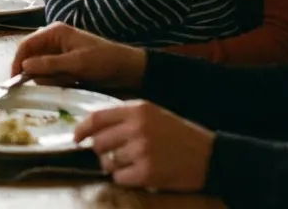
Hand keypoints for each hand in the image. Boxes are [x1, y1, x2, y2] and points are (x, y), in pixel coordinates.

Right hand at [10, 22, 146, 89]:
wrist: (128, 70)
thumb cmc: (104, 61)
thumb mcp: (77, 63)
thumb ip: (49, 64)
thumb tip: (24, 66)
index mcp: (54, 32)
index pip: (26, 45)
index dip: (17, 62)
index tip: (15, 81)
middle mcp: (53, 41)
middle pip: (31, 58)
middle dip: (39, 73)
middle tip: (53, 81)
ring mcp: (59, 54)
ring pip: (41, 70)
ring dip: (51, 79)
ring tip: (71, 80)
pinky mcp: (64, 66)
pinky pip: (51, 76)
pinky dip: (58, 82)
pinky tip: (72, 82)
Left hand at [75, 100, 214, 191]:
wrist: (211, 156)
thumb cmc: (179, 135)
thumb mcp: (153, 114)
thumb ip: (124, 117)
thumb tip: (91, 126)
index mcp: (138, 109)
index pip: (97, 118)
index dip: (81, 129)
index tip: (76, 138)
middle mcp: (138, 128)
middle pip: (98, 142)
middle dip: (102, 151)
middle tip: (115, 154)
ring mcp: (142, 151)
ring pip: (107, 162)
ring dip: (115, 166)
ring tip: (133, 163)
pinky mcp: (147, 173)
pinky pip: (119, 178)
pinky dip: (126, 178)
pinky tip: (140, 173)